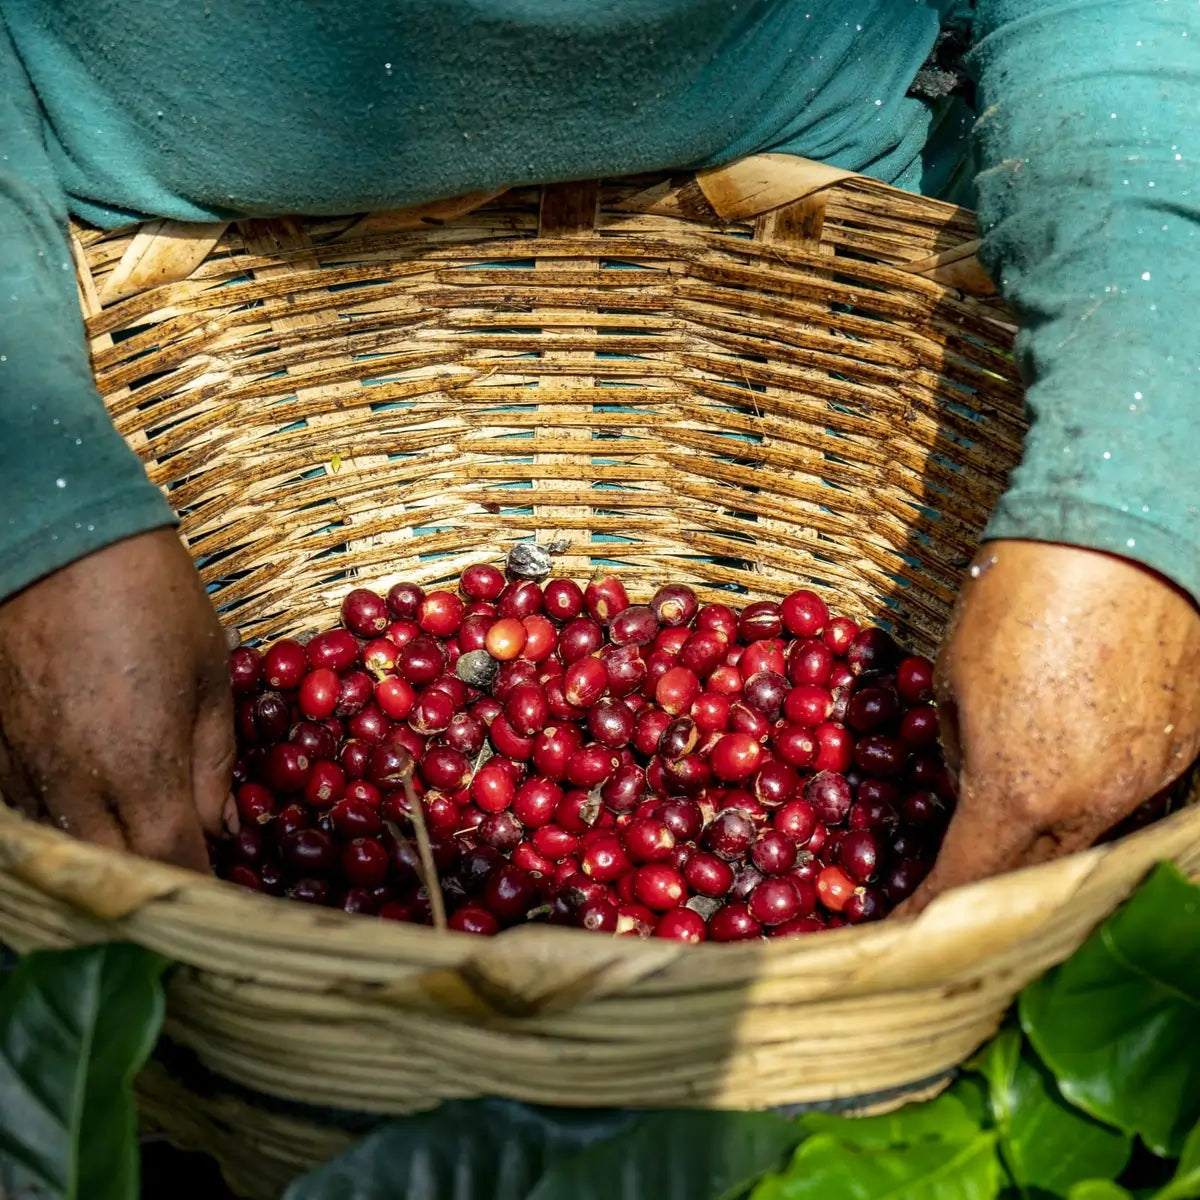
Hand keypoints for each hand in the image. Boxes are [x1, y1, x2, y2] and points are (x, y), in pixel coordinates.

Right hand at [0, 529, 233, 870]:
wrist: (56, 537)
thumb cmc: (151, 599)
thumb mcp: (209, 674)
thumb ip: (214, 760)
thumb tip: (225, 825)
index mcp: (138, 768)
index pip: (172, 863)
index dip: (203, 886)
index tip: (228, 890)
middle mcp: (72, 783)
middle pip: (112, 873)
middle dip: (155, 882)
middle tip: (192, 871)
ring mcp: (20, 767)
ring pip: (65, 847)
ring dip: (107, 858)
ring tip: (147, 846)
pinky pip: (27, 810)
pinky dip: (63, 825)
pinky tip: (91, 813)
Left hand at [901, 540, 1199, 913]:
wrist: (1120, 535)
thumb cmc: (1014, 601)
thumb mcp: (953, 679)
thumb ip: (957, 747)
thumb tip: (966, 776)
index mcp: (1022, 792)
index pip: (967, 883)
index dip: (930, 912)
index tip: (903, 927)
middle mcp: (1095, 804)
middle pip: (1032, 874)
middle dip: (987, 886)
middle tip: (949, 879)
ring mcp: (1149, 779)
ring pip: (1085, 837)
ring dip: (1040, 842)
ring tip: (1004, 822)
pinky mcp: (1183, 748)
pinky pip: (1126, 796)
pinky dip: (1088, 800)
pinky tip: (1065, 773)